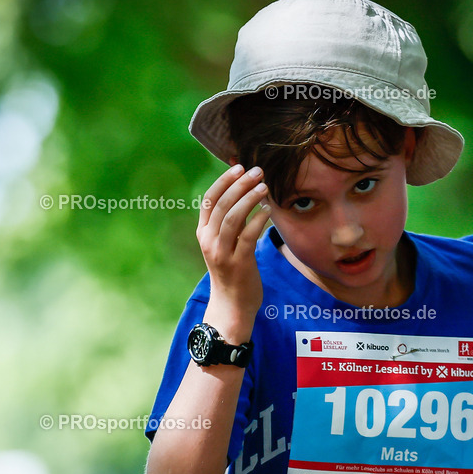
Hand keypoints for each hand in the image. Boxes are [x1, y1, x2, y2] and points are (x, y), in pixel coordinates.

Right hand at [196, 164, 271, 340]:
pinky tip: (269, 210)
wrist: (231, 306)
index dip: (224, 181)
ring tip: (264, 186)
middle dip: (240, 184)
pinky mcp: (238, 264)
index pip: (209, 200)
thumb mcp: (226, 244)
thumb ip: (231, 222)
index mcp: (203, 233)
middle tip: (257, 171)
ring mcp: (221, 253)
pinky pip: (248, 236)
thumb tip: (245, 192)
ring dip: (250, 198)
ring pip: (233, 217)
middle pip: (221, 204)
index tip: (239, 166)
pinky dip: (259, 219)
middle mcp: (209, 241)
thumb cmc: (232, 272)